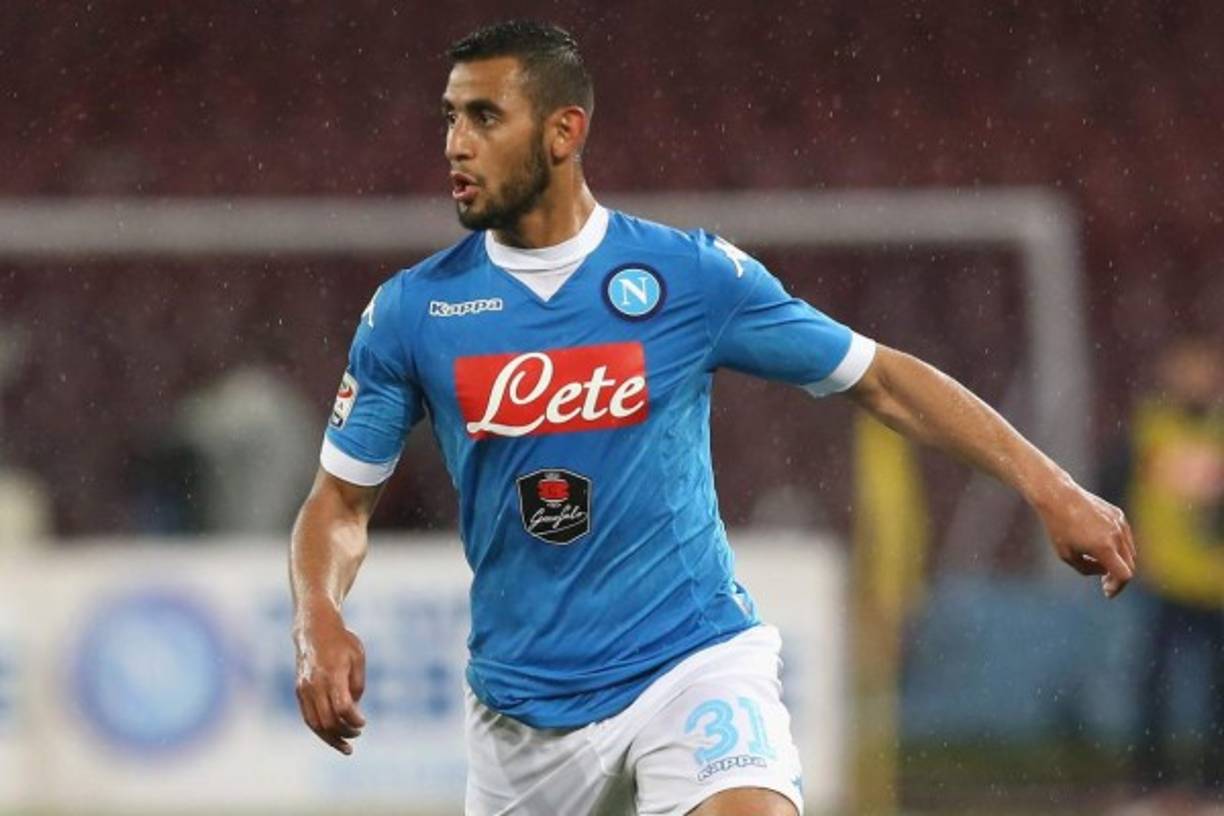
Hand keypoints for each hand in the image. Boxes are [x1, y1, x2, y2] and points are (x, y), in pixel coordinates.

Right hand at [293, 604, 366, 754]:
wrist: (314, 629)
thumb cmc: (342, 642)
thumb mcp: (358, 657)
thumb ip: (357, 685)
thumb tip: (353, 711)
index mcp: (332, 674)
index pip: (342, 706)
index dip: (354, 720)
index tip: (363, 722)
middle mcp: (315, 684)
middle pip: (328, 720)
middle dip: (344, 732)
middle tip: (358, 733)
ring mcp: (304, 689)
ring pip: (315, 724)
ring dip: (331, 738)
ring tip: (346, 746)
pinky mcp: (299, 692)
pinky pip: (308, 717)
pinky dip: (320, 730)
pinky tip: (332, 736)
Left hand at [1039, 484, 1136, 598]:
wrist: (1059, 497)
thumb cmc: (1059, 528)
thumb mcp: (1068, 556)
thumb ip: (1088, 569)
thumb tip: (1105, 571)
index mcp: (1104, 547)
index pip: (1124, 575)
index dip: (1118, 587)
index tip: (1106, 592)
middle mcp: (1116, 536)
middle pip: (1129, 565)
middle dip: (1117, 577)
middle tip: (1104, 583)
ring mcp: (1120, 524)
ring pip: (1129, 551)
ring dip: (1120, 562)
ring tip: (1102, 565)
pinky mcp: (1119, 515)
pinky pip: (1125, 537)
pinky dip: (1119, 547)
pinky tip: (1103, 547)